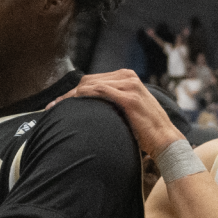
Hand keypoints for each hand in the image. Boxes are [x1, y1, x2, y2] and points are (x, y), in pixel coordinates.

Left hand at [46, 70, 184, 156]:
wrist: (165, 140)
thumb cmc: (145, 130)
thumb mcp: (128, 110)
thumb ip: (113, 103)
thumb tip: (91, 108)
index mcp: (127, 78)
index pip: (93, 80)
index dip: (73, 91)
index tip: (58, 103)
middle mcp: (128, 77)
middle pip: (89, 80)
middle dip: (68, 93)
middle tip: (52, 106)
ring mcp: (130, 86)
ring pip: (91, 84)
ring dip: (72, 95)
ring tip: (57, 107)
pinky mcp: (129, 97)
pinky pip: (101, 91)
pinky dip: (85, 95)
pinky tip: (74, 103)